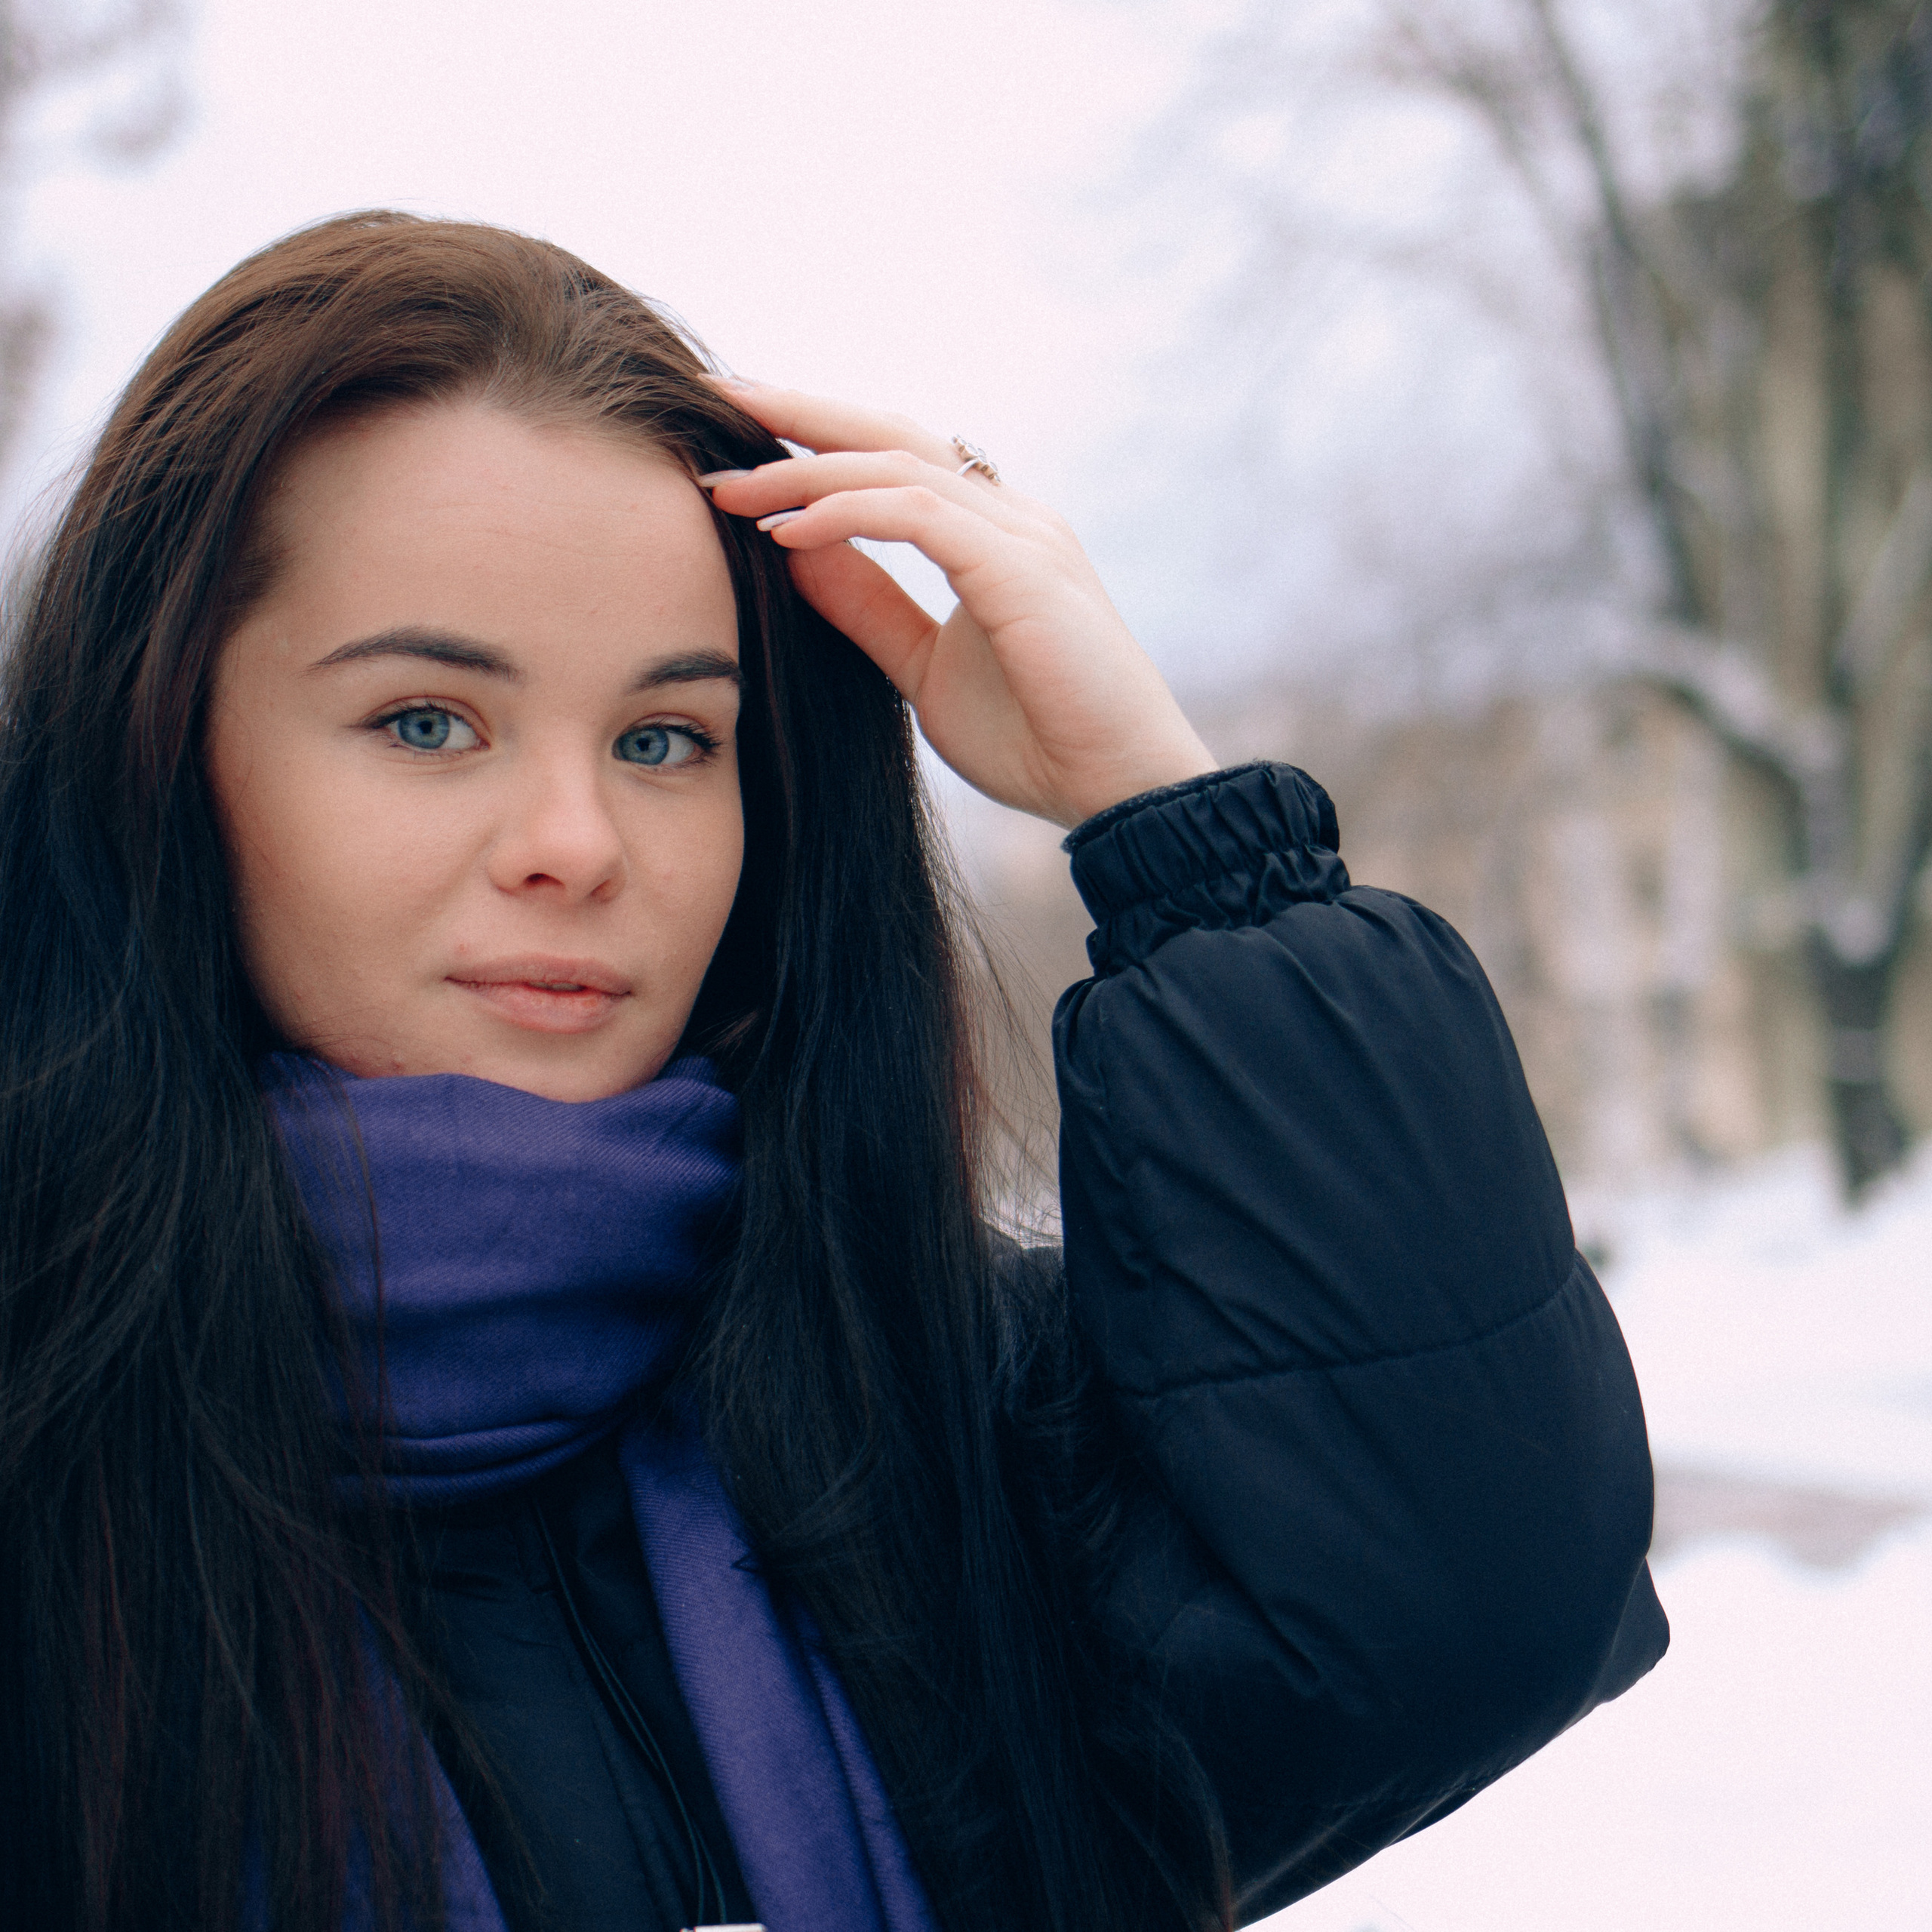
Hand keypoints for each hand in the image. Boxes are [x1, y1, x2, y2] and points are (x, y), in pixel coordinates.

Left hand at [700, 383, 1215, 828]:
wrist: (1120, 789)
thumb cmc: (1038, 740)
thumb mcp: (923, 669)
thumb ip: (869, 609)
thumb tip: (793, 552)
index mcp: (994, 535)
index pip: (894, 459)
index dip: (816, 439)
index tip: (738, 439)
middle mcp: (1011, 517)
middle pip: (890, 434)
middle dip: (800, 414)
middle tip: (718, 398)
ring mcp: (1021, 536)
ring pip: (895, 465)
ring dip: (804, 469)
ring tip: (729, 485)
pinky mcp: (1021, 568)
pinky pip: (916, 514)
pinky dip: (845, 513)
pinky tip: (784, 529)